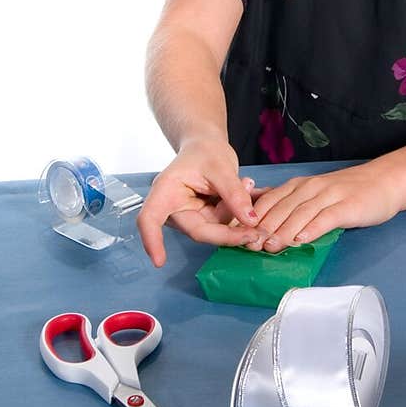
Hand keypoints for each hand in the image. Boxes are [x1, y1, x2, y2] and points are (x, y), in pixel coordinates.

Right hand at [136, 136, 261, 267]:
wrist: (207, 145)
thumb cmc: (205, 151)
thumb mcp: (221, 167)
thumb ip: (234, 193)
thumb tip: (250, 221)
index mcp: (165, 191)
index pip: (151, 219)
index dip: (152, 241)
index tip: (159, 261)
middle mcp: (174, 208)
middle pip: (198, 231)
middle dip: (228, 232)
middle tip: (254, 231)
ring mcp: (190, 215)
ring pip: (216, 229)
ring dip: (236, 213)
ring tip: (245, 182)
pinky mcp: (204, 218)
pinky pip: (224, 224)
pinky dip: (238, 211)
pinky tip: (245, 188)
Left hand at [241, 162, 401, 252]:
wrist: (383, 182)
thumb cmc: (347, 192)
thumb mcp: (314, 193)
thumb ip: (291, 203)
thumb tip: (261, 218)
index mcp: (299, 185)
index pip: (269, 201)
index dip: (253, 218)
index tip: (239, 235)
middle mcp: (311, 188)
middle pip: (281, 209)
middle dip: (263, 228)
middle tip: (250, 246)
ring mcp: (329, 196)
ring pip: (300, 214)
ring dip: (283, 232)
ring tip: (270, 247)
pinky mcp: (346, 206)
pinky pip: (326, 218)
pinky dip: (312, 229)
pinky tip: (301, 240)